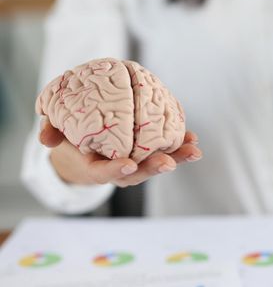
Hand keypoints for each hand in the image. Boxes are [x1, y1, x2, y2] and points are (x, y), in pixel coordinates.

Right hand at [38, 117, 201, 186]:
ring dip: (177, 158)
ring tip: (193, 150)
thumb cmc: (73, 139)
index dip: (116, 170)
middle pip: (138, 173)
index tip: (128, 164)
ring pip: (156, 164)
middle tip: (169, 162)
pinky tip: (193, 139)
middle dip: (154, 168)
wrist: (86, 147)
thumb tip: (46, 138)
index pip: (105, 173)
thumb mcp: (59, 135)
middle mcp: (119, 170)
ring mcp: (136, 164)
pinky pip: (165, 152)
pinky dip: (179, 147)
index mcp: (95, 168)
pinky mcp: (148, 154)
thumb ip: (52, 132)